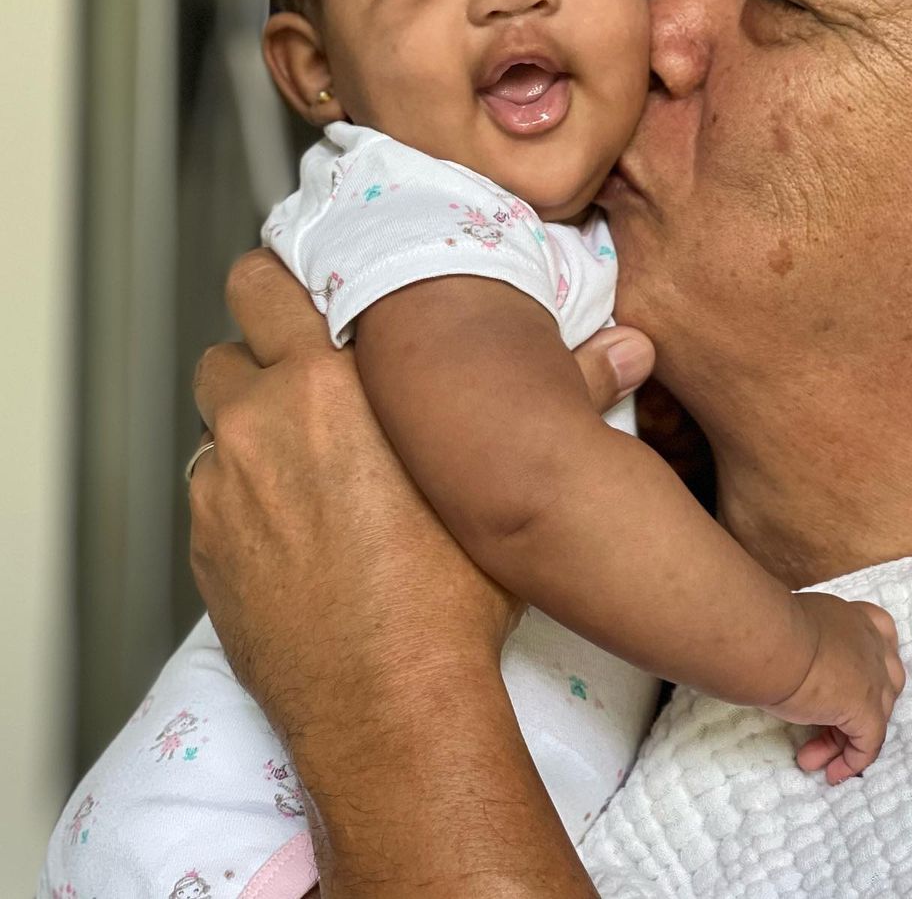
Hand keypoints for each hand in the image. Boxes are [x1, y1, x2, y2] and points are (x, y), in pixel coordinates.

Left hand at [190, 249, 654, 739]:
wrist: (390, 708)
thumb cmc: (450, 596)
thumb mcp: (504, 486)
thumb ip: (566, 397)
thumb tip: (629, 349)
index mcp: (326, 385)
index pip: (264, 284)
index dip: (278, 279)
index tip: (299, 290)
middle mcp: (259, 424)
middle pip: (229, 344)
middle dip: (260, 352)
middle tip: (305, 379)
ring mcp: (222, 489)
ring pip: (216, 420)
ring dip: (248, 424)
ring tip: (300, 457)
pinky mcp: (206, 548)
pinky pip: (211, 490)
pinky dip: (240, 491)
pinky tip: (289, 525)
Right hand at [766, 593, 905, 785]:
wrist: (768, 642)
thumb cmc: (766, 628)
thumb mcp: (790, 628)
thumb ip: (802, 641)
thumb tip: (783, 656)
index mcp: (851, 618)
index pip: (880, 634)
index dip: (872, 661)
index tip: (847, 680)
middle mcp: (870, 644)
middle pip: (883, 682)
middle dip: (857, 707)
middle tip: (823, 725)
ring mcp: (874, 678)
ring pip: (875, 716)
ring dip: (845, 740)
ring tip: (812, 758)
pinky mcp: (866, 710)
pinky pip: (868, 744)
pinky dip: (852, 761)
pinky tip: (830, 772)